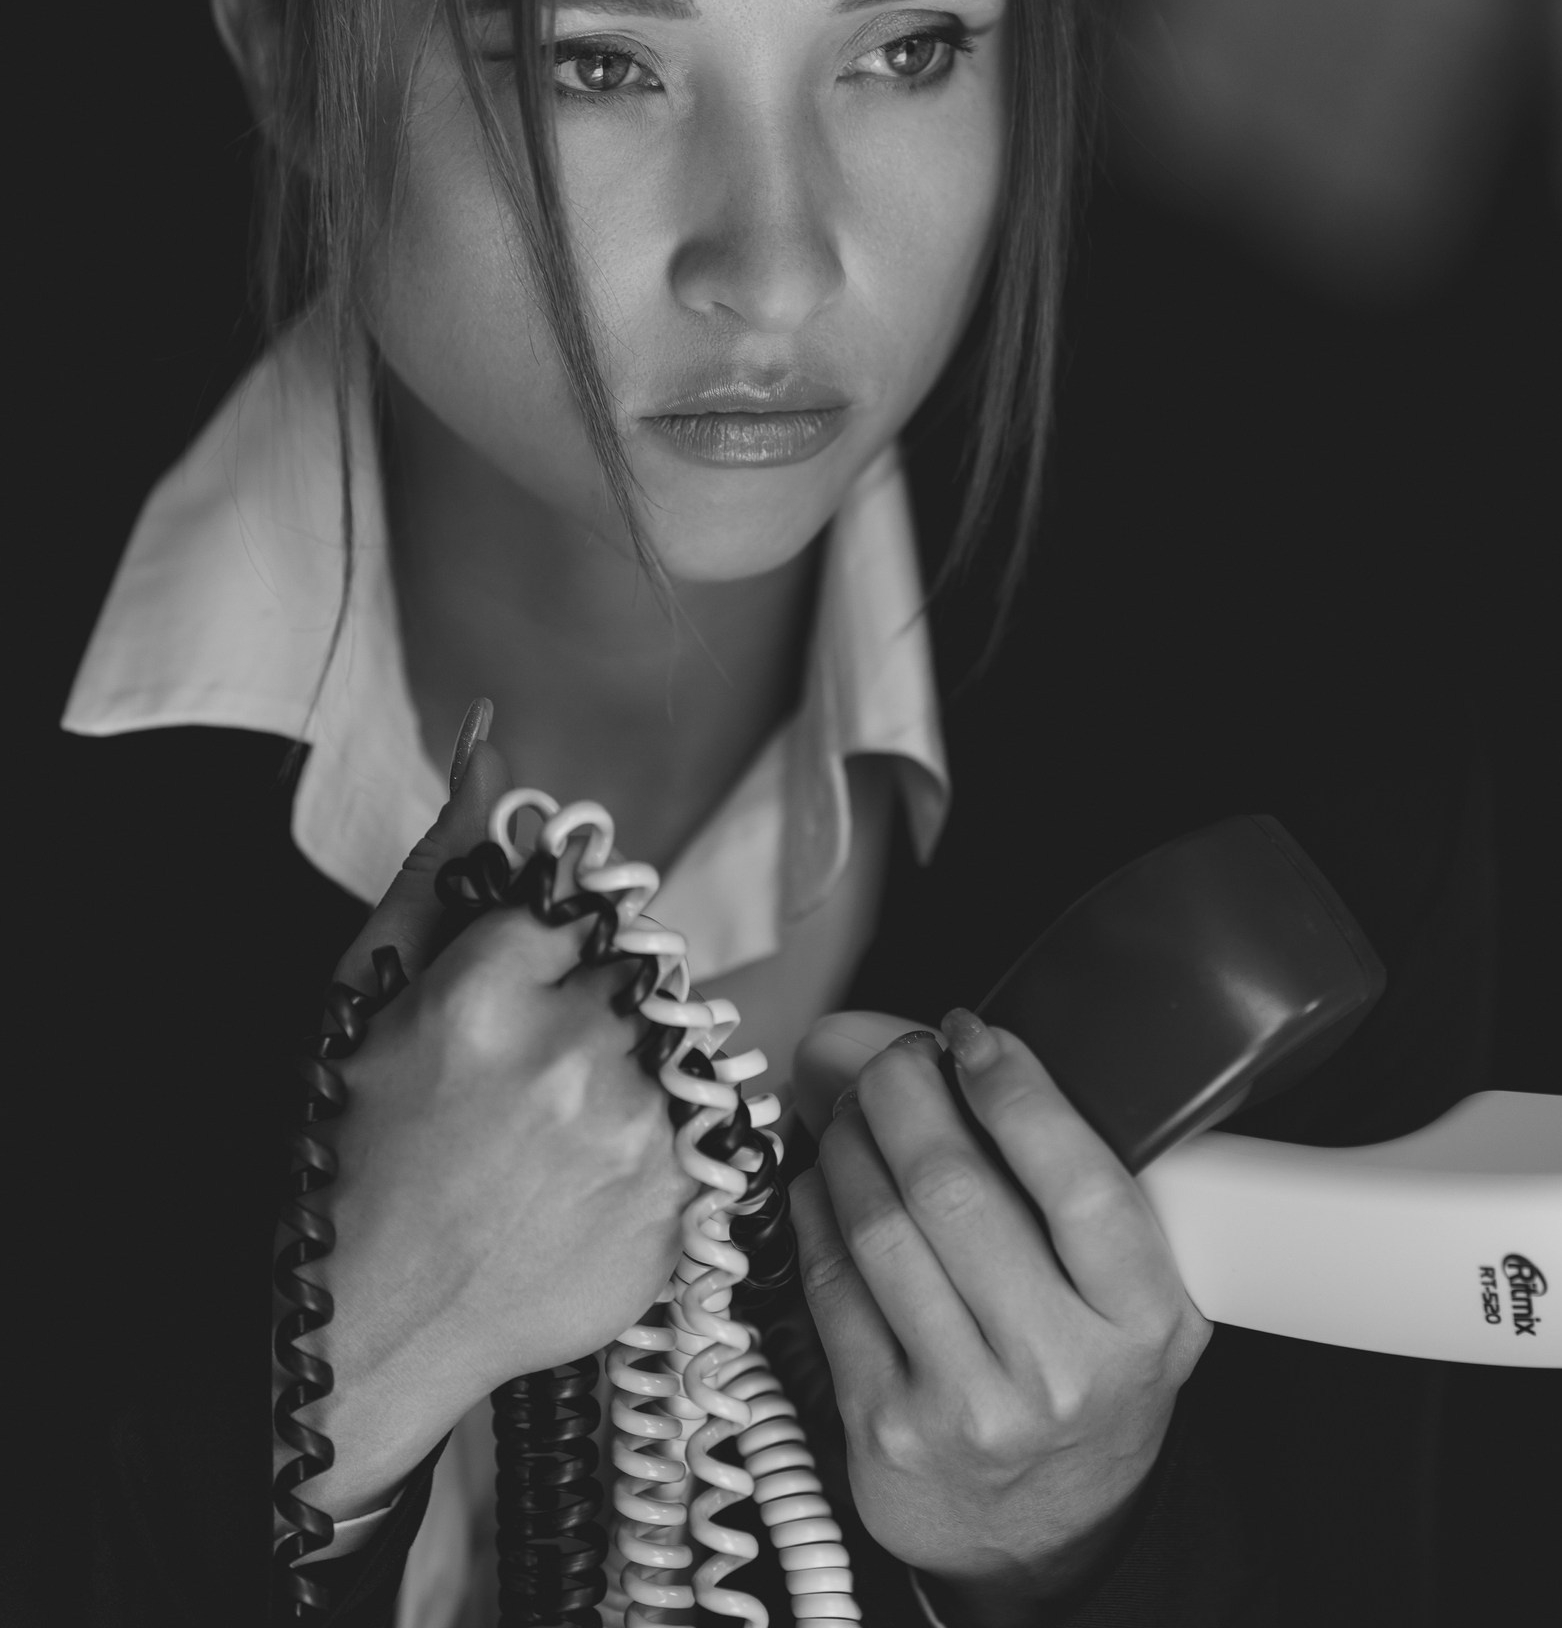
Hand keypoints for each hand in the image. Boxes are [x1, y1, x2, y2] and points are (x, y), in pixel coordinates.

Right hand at [279, 711, 693, 1518]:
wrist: (368, 1326)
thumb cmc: (356, 1150)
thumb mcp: (371, 994)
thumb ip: (446, 861)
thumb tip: (492, 736)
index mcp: (489, 989)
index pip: (577, 910)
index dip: (547, 959)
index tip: (517, 1005)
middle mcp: (572, 1054)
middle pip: (639, 974)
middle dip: (596, 1012)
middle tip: (533, 1082)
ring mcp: (636, 1136)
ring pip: (679, 1047)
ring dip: (633, 1076)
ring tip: (554, 1140)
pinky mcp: (677, 1208)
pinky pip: (704, 1129)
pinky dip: (658, 1146)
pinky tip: (583, 1185)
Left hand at [789, 1011, 1210, 1626]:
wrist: (1038, 1534)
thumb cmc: (1087, 1377)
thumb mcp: (1131, 1289)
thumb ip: (1068, 1169)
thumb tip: (949, 1039)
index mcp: (1143, 1320)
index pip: (1079, 1180)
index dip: (1012, 1087)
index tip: (970, 1036)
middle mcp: (1059, 1369)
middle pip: (954, 1188)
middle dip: (905, 1092)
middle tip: (896, 1061)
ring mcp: (964, 1406)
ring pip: (880, 1226)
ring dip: (851, 1140)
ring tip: (857, 1111)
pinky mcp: (882, 1428)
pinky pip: (831, 1284)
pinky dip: (816, 1208)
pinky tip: (827, 1180)